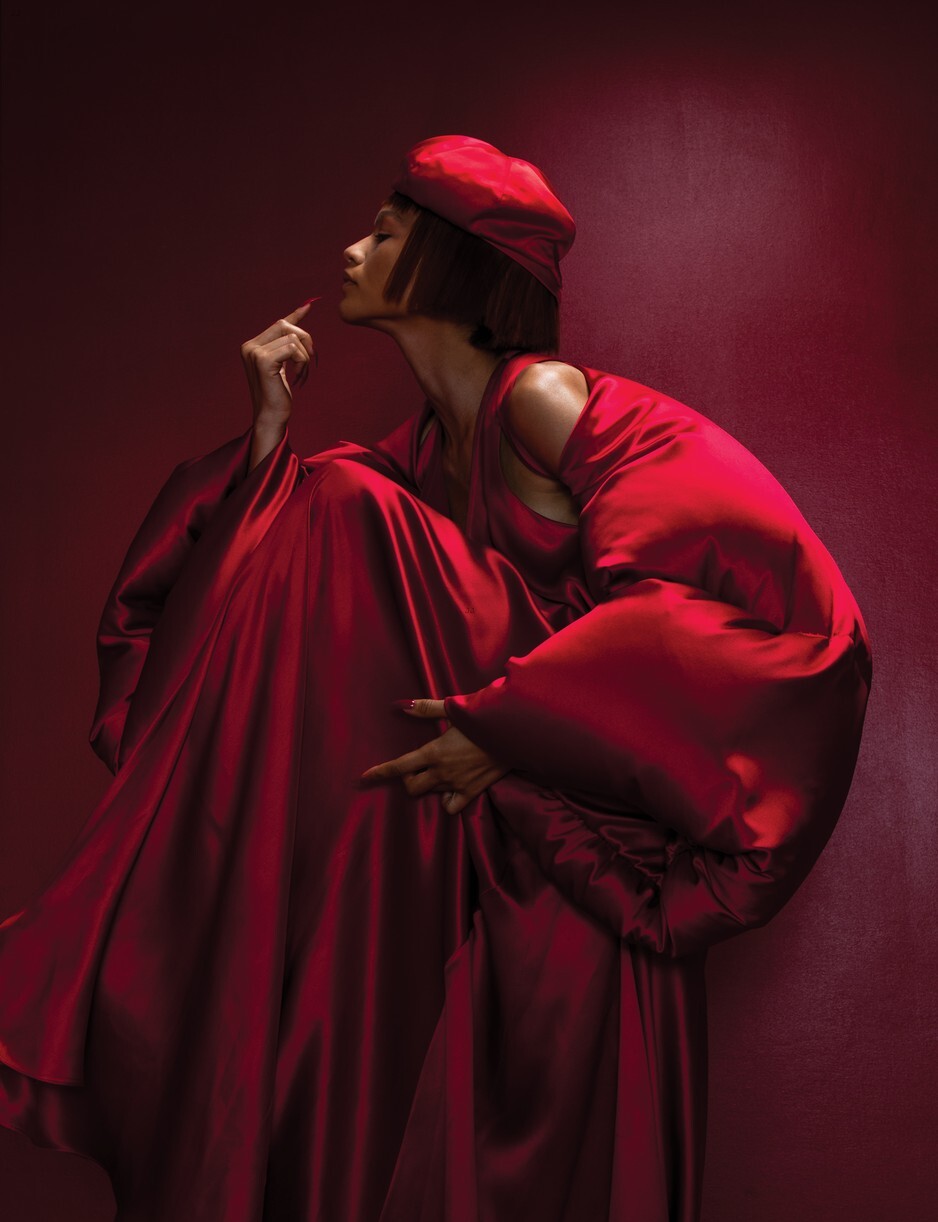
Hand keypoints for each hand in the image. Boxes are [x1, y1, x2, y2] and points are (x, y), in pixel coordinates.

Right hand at [240, 299, 318, 427]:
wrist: (271, 417)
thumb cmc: (278, 394)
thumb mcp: (283, 365)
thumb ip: (287, 344)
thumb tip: (301, 317)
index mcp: (252, 346)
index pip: (278, 324)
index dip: (295, 316)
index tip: (309, 306)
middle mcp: (250, 346)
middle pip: (285, 326)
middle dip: (304, 340)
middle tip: (310, 360)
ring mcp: (254, 352)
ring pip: (292, 338)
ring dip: (304, 357)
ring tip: (300, 374)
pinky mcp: (263, 361)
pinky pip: (292, 348)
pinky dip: (301, 361)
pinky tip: (297, 376)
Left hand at [360, 699, 507, 814]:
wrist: (514, 732)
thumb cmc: (484, 717)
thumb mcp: (454, 708)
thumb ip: (425, 709)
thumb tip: (400, 705)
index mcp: (433, 752)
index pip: (399, 766)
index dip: (379, 773)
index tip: (363, 779)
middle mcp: (442, 772)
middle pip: (412, 787)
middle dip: (408, 778)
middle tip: (416, 767)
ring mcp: (457, 784)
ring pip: (431, 793)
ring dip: (429, 784)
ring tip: (438, 770)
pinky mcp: (473, 792)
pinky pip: (451, 806)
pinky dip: (448, 799)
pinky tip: (452, 787)